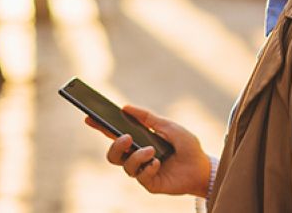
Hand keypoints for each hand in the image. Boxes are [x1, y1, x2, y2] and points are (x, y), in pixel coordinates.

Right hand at [84, 104, 211, 196]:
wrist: (202, 166)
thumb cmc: (186, 145)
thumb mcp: (168, 126)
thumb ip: (148, 117)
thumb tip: (125, 107)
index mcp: (139, 141)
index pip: (115, 134)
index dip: (100, 127)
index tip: (89, 118)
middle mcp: (137, 156)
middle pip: (113, 154)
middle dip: (115, 145)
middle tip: (126, 137)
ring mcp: (142, 171)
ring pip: (125, 166)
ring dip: (137, 156)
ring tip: (151, 151)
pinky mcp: (149, 183)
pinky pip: (140, 176)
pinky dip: (149, 167)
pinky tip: (158, 162)